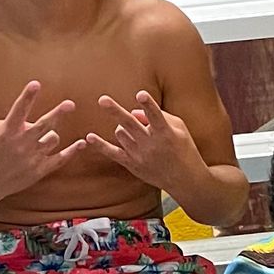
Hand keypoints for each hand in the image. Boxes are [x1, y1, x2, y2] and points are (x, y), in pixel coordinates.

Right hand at [0, 82, 84, 201]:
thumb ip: (10, 120)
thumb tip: (27, 117)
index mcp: (7, 131)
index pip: (19, 109)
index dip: (28, 96)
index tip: (36, 84)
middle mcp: (21, 143)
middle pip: (44, 125)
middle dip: (58, 113)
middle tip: (70, 104)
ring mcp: (31, 158)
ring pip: (53, 138)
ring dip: (51, 135)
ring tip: (43, 138)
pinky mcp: (38, 171)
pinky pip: (60, 159)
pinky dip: (71, 151)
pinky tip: (81, 143)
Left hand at [85, 91, 201, 200]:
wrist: (184, 179)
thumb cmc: (184, 149)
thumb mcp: (179, 129)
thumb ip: (160, 116)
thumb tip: (134, 111)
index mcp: (166, 134)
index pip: (156, 116)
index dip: (148, 105)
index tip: (140, 94)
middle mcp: (151, 144)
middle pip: (129, 124)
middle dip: (115, 111)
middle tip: (102, 99)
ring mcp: (140, 156)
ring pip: (120, 132)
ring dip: (124, 127)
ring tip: (138, 134)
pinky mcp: (132, 165)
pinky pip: (112, 153)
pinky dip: (101, 145)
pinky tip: (89, 137)